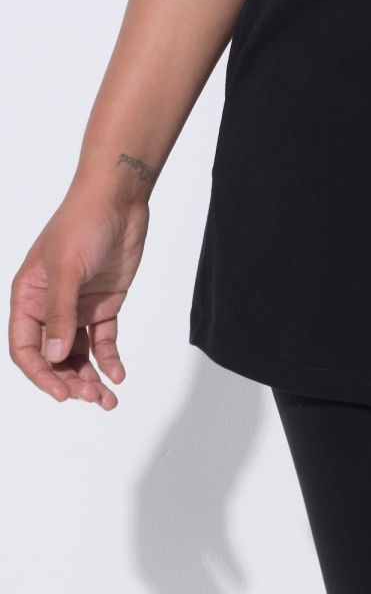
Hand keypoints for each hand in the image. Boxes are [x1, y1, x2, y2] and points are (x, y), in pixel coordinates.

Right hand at [8, 182, 149, 407]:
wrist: (120, 197)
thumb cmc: (83, 222)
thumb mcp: (67, 268)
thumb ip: (60, 313)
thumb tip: (55, 356)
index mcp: (28, 297)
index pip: (25, 347)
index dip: (40, 373)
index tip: (61, 393)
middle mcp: (49, 306)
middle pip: (53, 356)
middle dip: (69, 379)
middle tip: (91, 398)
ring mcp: (77, 306)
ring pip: (78, 353)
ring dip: (90, 376)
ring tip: (107, 397)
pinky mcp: (103, 303)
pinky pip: (102, 339)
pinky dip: (109, 359)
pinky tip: (118, 374)